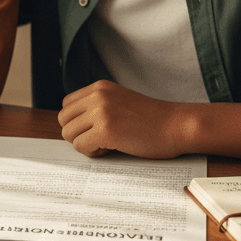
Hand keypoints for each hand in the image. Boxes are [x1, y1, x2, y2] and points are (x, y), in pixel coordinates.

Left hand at [58, 80, 189, 159]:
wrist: (177, 125)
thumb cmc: (152, 119)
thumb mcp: (119, 101)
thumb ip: (98, 105)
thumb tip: (73, 123)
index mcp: (99, 87)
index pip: (66, 105)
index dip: (77, 121)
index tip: (95, 129)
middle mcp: (97, 96)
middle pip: (63, 120)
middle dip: (77, 134)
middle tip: (99, 139)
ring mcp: (101, 112)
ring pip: (69, 134)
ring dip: (84, 144)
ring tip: (107, 144)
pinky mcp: (106, 130)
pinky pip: (80, 146)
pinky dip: (93, 152)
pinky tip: (111, 149)